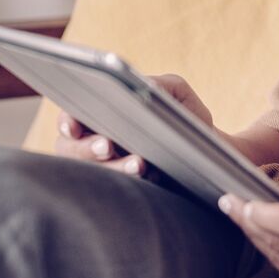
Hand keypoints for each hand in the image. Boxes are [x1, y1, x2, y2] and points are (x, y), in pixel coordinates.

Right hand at [53, 72, 216, 178]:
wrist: (211, 151)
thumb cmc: (186, 116)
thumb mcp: (177, 92)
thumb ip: (162, 85)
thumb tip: (147, 87)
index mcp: (102, 113)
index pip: (71, 117)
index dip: (67, 122)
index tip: (74, 127)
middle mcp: (97, 142)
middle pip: (73, 149)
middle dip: (88, 149)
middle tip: (108, 147)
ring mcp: (108, 168)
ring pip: (92, 173)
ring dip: (113, 168)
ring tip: (138, 164)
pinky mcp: (125, 190)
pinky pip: (116, 192)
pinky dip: (131, 185)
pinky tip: (152, 177)